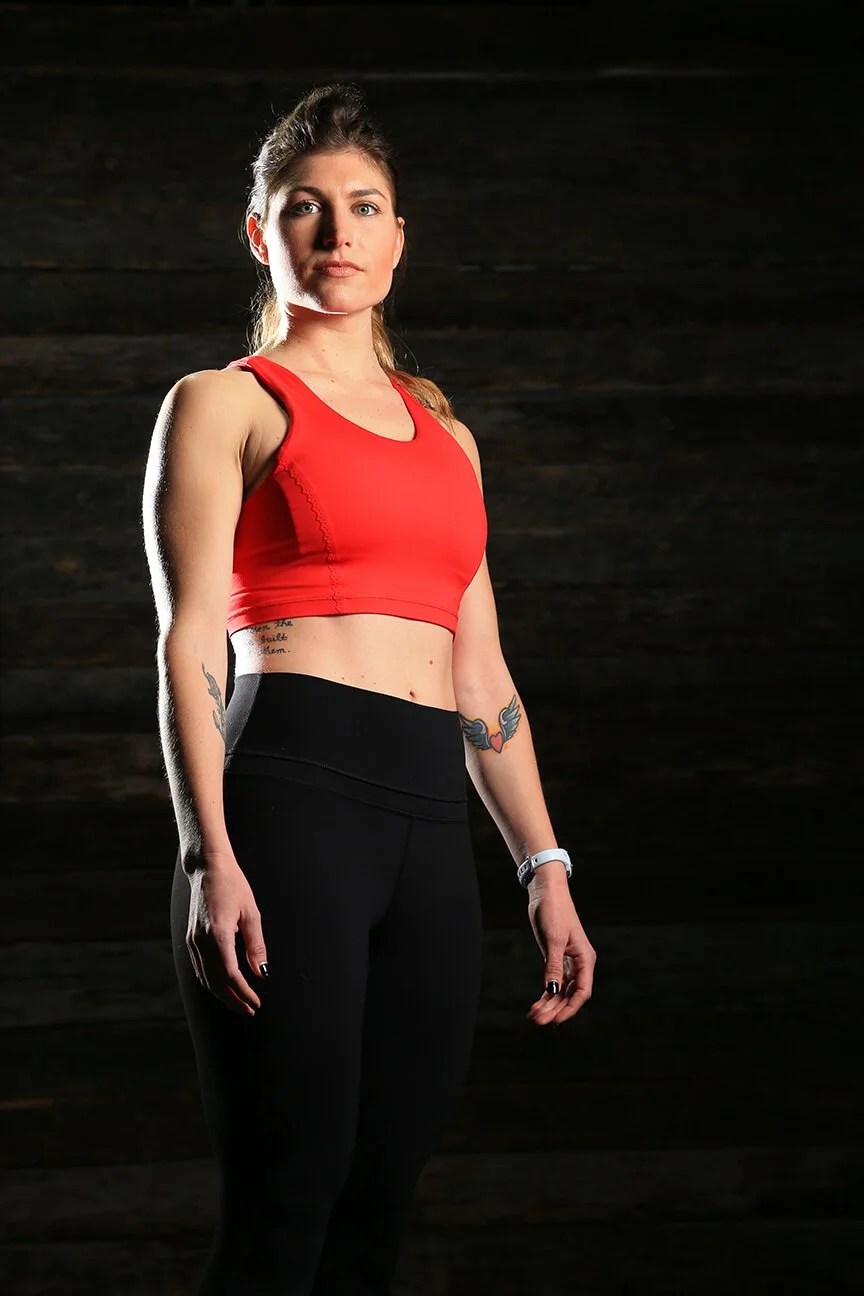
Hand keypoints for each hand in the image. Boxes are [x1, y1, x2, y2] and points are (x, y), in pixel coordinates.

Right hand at [184, 851, 268, 1015]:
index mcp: (218, 934)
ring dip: (222, 994)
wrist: (207, 868)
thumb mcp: (251, 913)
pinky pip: (199, 969)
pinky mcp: (190, 939)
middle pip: (216, 982)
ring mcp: (192, 941)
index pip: (230, 975)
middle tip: (249, 1010)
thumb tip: (262, 972)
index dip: (243, 992)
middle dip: (233, 1000)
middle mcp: (201, 941)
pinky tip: (223, 987)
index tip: (256, 1003)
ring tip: (239, 1003)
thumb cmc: (233, 886)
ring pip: (205, 978)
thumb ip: (256, 945)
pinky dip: (211, 982)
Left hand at [524, 878, 595, 1027]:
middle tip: (538, 1022)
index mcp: (585, 958)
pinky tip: (536, 1006)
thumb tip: (553, 991)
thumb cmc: (554, 911)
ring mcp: (568, 963)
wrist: (546, 892)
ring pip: (561, 991)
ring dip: (549, 1005)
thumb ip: (553, 966)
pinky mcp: (556, 960)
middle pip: (570, 995)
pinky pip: (554, 983)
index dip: (570, 1008)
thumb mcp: (553, 939)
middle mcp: (579, 963)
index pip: (582, 991)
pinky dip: (546, 995)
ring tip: (534, 1018)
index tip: (556, 1020)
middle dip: (555, 1009)